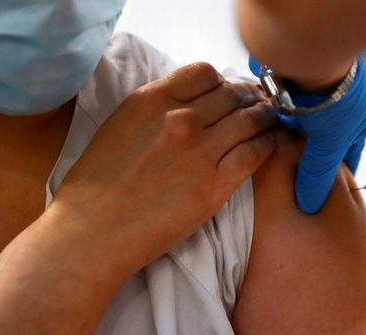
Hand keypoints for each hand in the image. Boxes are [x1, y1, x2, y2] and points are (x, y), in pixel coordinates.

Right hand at [47, 62, 277, 279]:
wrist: (94, 230)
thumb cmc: (97, 182)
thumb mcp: (121, 125)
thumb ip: (157, 108)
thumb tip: (190, 103)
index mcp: (152, 99)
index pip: (205, 73)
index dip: (222, 81)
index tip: (228, 92)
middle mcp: (180, 118)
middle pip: (233, 94)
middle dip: (250, 97)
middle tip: (258, 104)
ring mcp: (201, 150)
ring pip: (250, 119)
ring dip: (265, 116)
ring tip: (270, 120)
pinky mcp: (216, 184)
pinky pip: (255, 153)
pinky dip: (268, 143)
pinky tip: (269, 143)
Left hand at [251, 49, 365, 213]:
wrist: (310, 50)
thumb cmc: (336, 96)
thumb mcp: (330, 143)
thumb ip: (318, 174)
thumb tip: (311, 204)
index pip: (356, 141)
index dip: (343, 162)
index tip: (333, 180)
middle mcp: (354, 85)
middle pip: (334, 123)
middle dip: (319, 142)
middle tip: (305, 161)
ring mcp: (329, 71)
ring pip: (314, 107)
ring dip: (301, 122)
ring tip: (287, 142)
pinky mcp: (304, 61)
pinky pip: (295, 89)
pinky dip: (286, 103)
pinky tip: (276, 116)